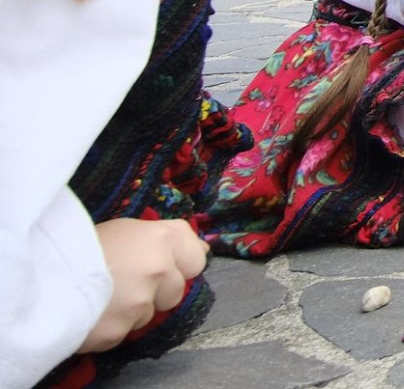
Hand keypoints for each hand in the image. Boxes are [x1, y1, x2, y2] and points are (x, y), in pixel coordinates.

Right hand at [83, 218, 208, 353]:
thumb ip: (169, 239)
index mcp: (162, 240)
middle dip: (155, 291)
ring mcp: (140, 304)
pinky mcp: (119, 331)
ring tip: (104, 296)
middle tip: (124, 282)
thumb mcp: (129, 229)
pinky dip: (111, 326)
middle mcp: (159, 271)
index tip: (159, 265)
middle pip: (175, 292)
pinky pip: (124, 331)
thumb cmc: (85, 245)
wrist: (43, 275)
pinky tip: (93, 311)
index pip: (195, 260)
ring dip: (132, 310)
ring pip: (148, 314)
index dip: (178, 265)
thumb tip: (203, 250)